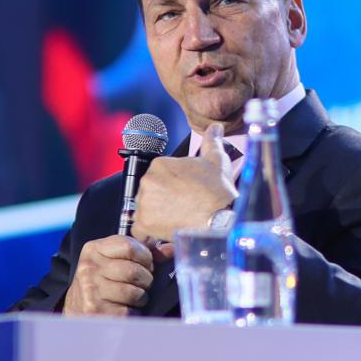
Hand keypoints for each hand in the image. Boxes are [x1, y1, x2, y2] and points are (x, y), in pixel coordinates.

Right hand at [62, 234, 154, 316]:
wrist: (76, 306)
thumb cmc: (103, 280)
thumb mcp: (114, 259)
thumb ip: (141, 252)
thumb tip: (170, 249)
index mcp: (94, 249)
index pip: (129, 246)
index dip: (145, 256)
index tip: (146, 264)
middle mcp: (89, 268)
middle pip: (134, 271)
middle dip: (146, 279)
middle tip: (144, 283)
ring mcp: (90, 291)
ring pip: (133, 293)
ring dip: (141, 297)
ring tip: (134, 297)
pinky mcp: (95, 312)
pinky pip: (128, 311)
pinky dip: (133, 312)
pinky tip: (126, 308)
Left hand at [131, 125, 234, 240]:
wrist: (220, 218)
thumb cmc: (218, 191)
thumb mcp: (217, 160)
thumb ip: (212, 141)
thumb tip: (215, 127)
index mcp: (159, 164)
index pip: (158, 176)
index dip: (172, 186)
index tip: (183, 193)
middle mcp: (147, 181)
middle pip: (150, 193)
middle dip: (162, 200)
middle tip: (181, 207)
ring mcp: (144, 202)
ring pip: (144, 210)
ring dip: (155, 216)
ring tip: (177, 220)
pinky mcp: (144, 223)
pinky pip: (139, 230)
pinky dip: (149, 234)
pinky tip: (163, 232)